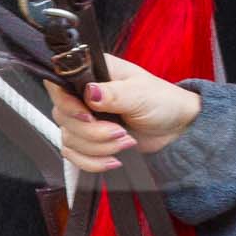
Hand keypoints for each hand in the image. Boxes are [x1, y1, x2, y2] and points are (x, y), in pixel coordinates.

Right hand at [44, 52, 204, 172]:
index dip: (67, 103)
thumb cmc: (162, 101)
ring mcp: (84, 118)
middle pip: (63, 116)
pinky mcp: (88, 140)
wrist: (175, 129)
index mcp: (93, 72)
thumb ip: (113, 93)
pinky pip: (73, 156)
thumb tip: (89, 92)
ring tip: (126, 142)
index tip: (88, 117)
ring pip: (68, 139)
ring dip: (98, 148)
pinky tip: (113, 160)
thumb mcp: (140, 94)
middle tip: (121, 132)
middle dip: (92, 132)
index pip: (59, 84)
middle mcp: (83, 94)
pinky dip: (92, 162)